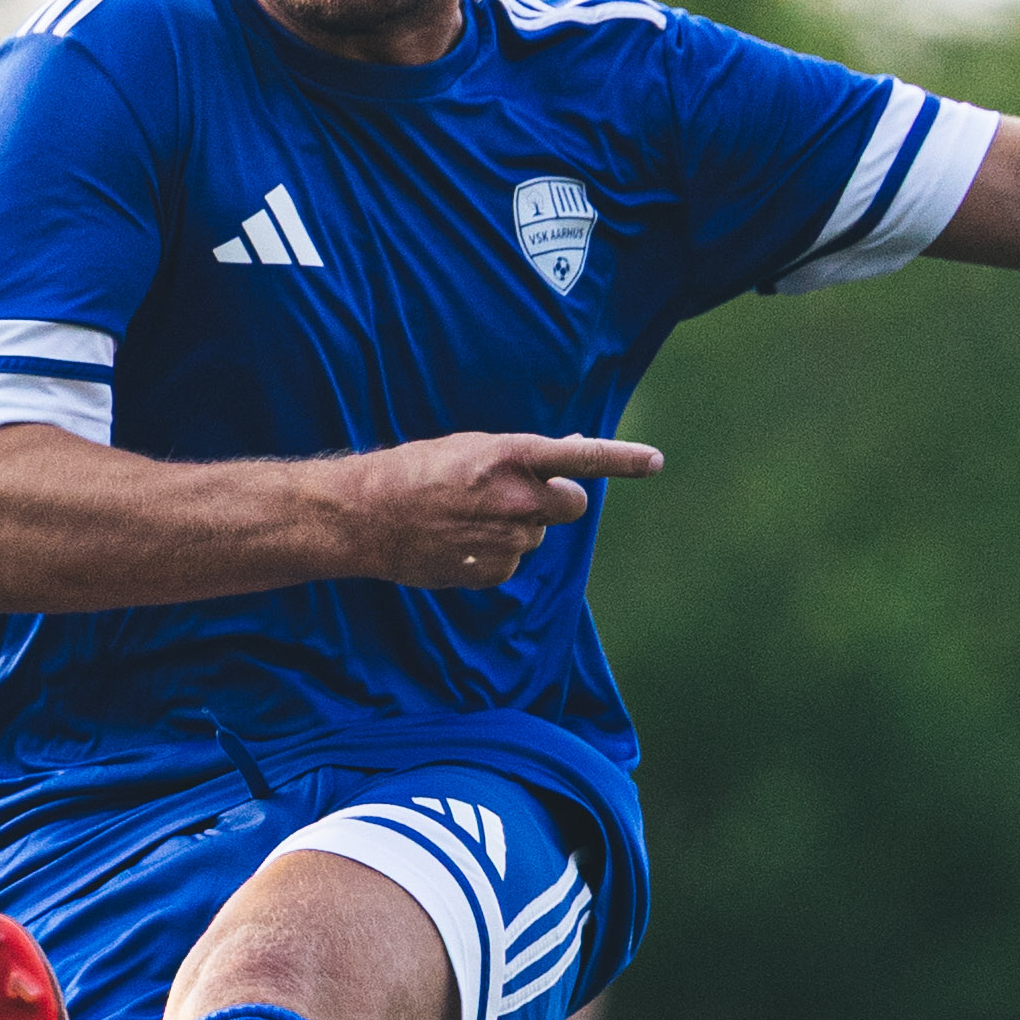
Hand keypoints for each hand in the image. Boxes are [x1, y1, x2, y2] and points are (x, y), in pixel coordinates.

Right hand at [348, 428, 662, 591]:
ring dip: (516, 527)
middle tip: (518, 495)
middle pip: (572, 504)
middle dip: (557, 500)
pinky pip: (513, 561)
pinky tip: (459, 541)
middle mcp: (517, 500)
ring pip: (537, 535)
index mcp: (511, 457)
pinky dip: (494, 553)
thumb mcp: (472, 448)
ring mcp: (509, 540)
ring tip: (466, 517)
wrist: (365, 517)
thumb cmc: (416, 471)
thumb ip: (525, 455)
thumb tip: (574, 447)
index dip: (622, 459)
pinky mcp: (495, 573)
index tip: (654, 461)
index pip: (581, 458)